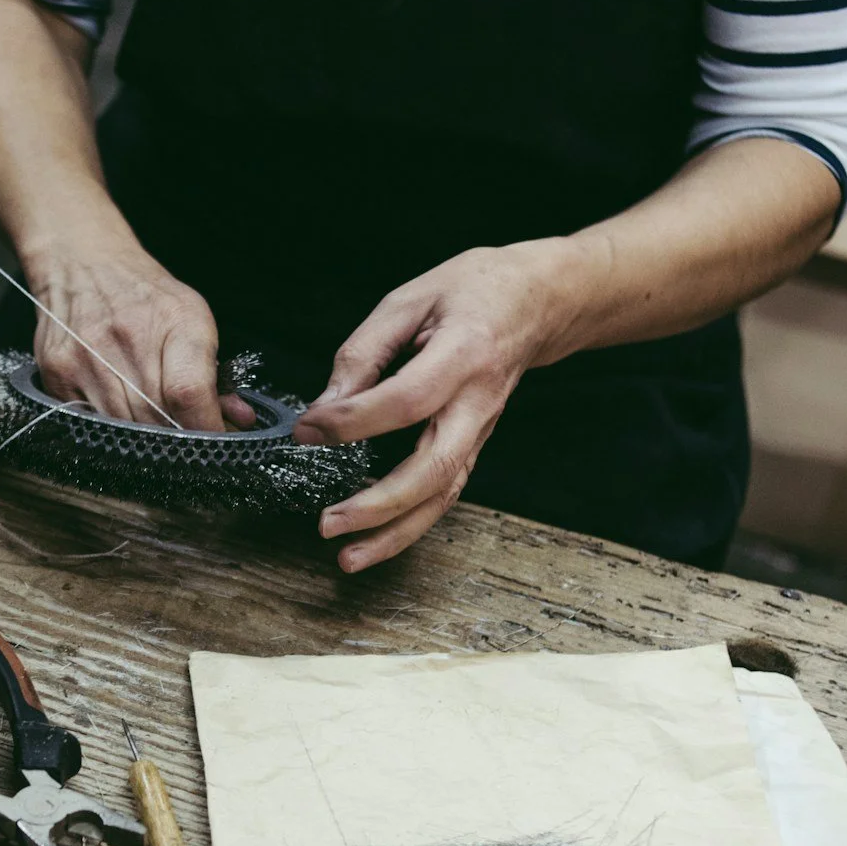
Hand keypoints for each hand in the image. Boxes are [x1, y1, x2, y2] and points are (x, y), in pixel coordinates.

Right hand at [27, 243, 254, 430]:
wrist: (82, 263)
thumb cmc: (143, 295)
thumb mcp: (192, 318)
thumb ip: (216, 373)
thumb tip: (238, 420)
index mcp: (174, 321)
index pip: (189, 393)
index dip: (205, 429)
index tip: (214, 441)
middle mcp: (126, 337)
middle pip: (156, 420)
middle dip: (176, 436)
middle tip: (183, 431)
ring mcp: (86, 358)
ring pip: (123, 429)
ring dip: (142, 436)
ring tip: (151, 420)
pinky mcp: (57, 374)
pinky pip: (90, 423)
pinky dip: (109, 428)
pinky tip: (117, 409)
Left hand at [293, 240, 590, 571]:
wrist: (539, 303)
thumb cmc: (476, 291)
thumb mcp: (412, 297)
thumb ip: (365, 350)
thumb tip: (326, 403)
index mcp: (464, 354)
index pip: (405, 399)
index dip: (353, 420)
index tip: (308, 428)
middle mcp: (476, 403)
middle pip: (434, 468)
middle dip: (378, 504)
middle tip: (327, 522)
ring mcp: (479, 431)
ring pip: (442, 496)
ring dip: (394, 533)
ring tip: (347, 554)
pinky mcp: (473, 446)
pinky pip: (444, 494)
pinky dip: (408, 525)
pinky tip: (373, 540)